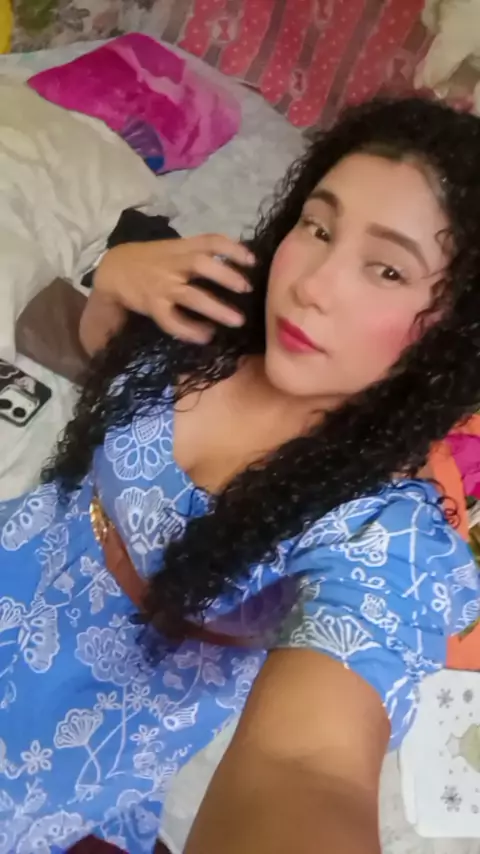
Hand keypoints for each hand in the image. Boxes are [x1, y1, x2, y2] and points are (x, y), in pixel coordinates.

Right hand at [94, 235, 255, 343]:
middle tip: (247, 289)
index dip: (234, 248)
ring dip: (215, 308)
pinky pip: (172, 320)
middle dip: (227, 276)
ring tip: (237, 321)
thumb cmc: (150, 260)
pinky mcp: (152, 305)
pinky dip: (190, 330)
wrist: (113, 270)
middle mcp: (173, 264)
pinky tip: (206, 336)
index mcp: (181, 247)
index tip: (253, 261)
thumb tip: (234, 261)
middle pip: (202, 264)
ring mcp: (162, 285)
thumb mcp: (173, 248)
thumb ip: (198, 251)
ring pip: (191, 296)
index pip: (210, 240)